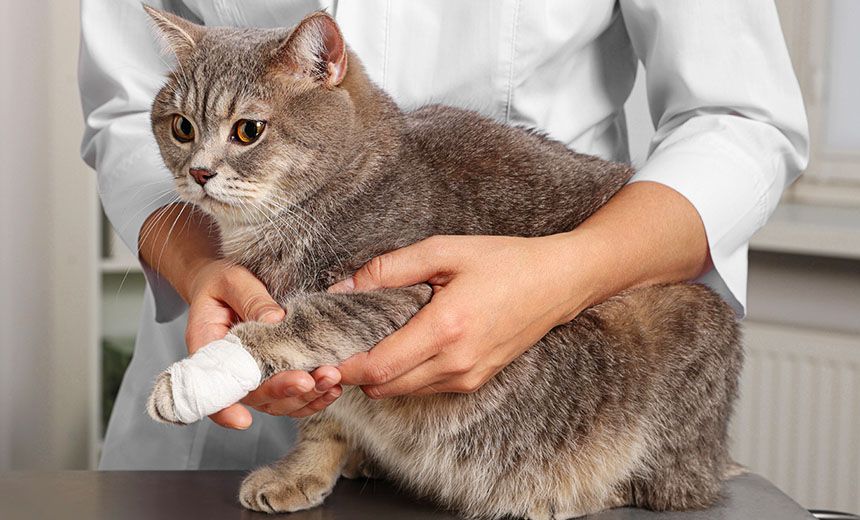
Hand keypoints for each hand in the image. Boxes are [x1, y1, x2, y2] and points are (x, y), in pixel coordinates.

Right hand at [185, 260, 341, 427]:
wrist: (223, 284)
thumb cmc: (221, 283)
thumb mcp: (232, 282)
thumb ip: (251, 300)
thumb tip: (275, 320)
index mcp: (208, 351)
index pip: (210, 389)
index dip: (224, 410)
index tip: (243, 420)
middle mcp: (231, 372)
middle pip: (255, 397)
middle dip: (284, 393)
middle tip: (310, 380)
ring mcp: (254, 377)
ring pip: (278, 403)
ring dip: (306, 397)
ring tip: (331, 379)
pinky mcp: (275, 374)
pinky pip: (293, 396)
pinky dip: (314, 396)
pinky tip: (333, 387)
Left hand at [329, 234, 593, 397]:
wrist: (558, 283)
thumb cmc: (505, 261)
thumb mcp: (444, 251)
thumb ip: (390, 269)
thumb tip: (344, 287)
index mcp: (445, 329)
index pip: (379, 367)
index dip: (345, 367)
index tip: (323, 354)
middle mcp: (456, 363)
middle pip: (385, 388)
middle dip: (356, 373)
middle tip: (340, 345)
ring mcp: (469, 377)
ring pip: (403, 392)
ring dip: (380, 375)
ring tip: (371, 341)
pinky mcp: (476, 381)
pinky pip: (426, 387)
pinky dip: (406, 374)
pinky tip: (405, 344)